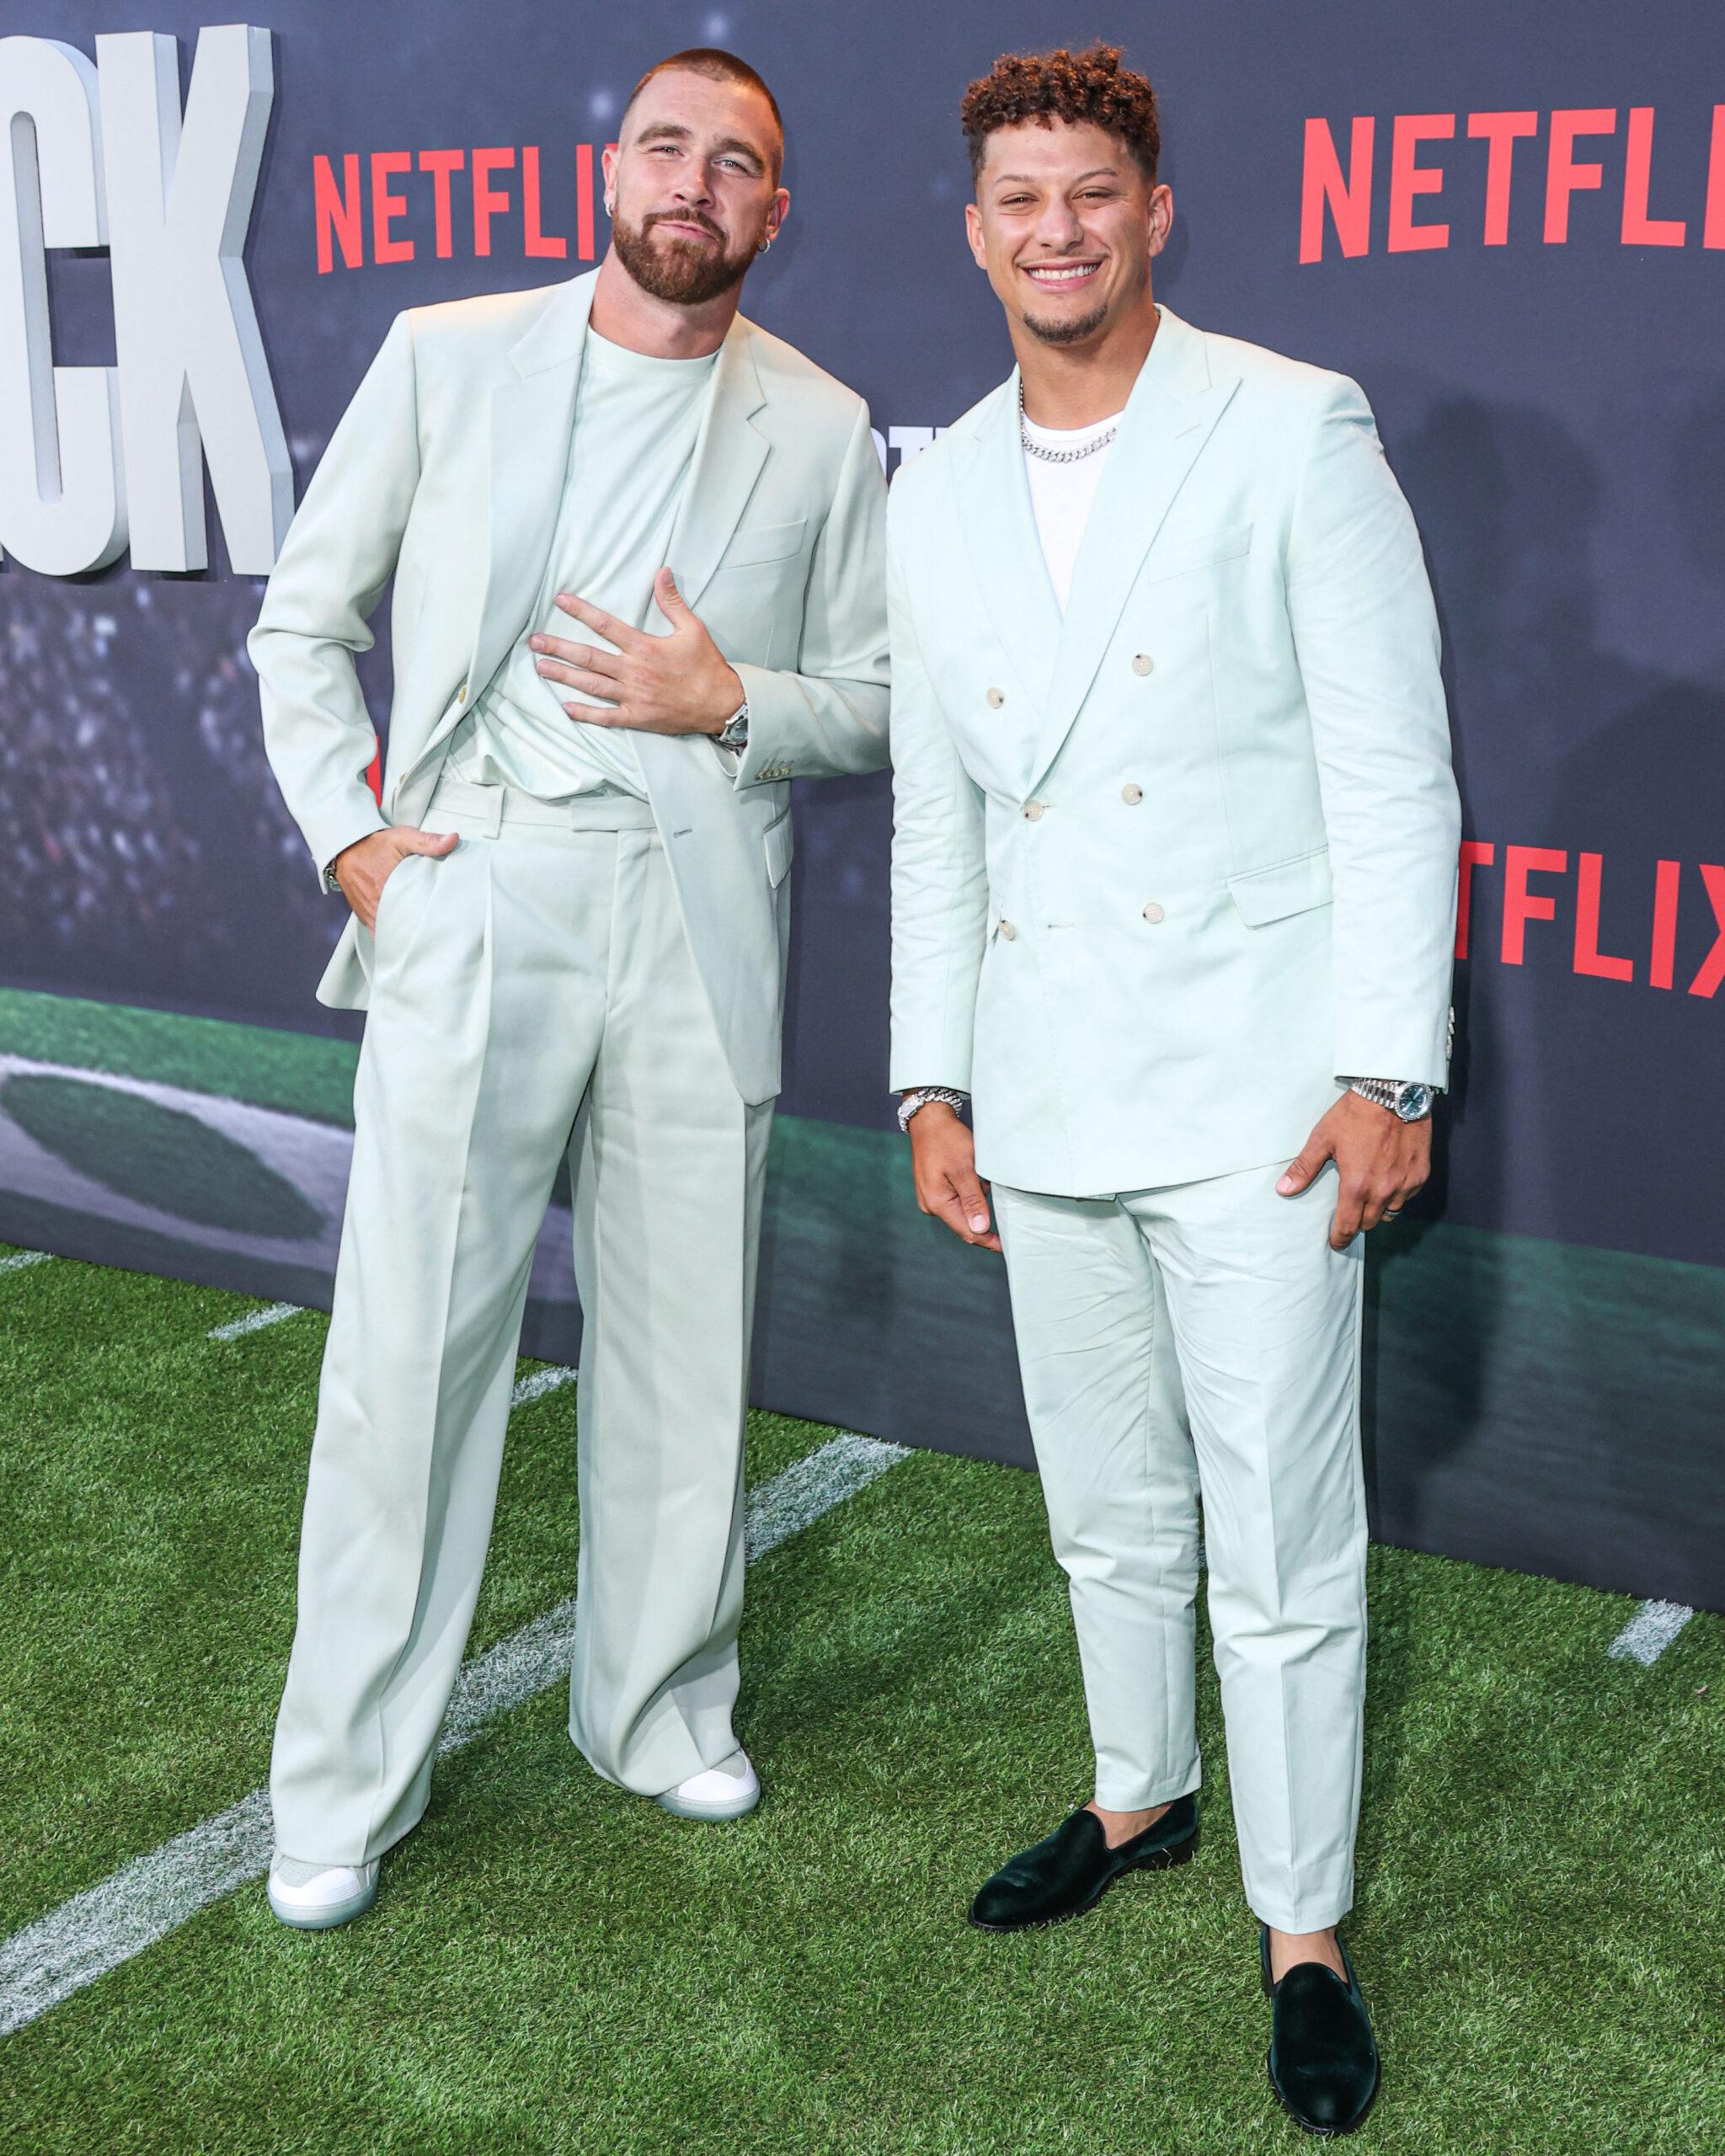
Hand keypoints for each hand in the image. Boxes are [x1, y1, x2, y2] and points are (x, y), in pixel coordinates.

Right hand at [332, 825, 457, 933]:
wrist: (346, 847)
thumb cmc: (374, 843)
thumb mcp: (402, 837)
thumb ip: (427, 841)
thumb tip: (452, 840)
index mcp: (387, 889)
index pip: (412, 916)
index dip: (427, 924)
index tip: (442, 925)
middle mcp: (375, 905)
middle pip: (402, 929)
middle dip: (418, 933)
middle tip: (437, 934)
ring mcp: (369, 913)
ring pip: (390, 934)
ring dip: (404, 937)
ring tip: (423, 939)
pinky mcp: (364, 916)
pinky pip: (378, 933)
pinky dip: (390, 937)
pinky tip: (403, 939)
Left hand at [529, 568, 743, 736]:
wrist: (721, 705)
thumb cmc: (708, 666)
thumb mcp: (693, 628)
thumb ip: (672, 601)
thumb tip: (662, 572)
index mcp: (644, 647)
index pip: (605, 625)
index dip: (581, 611)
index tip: (560, 600)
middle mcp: (633, 671)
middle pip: (588, 657)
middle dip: (559, 647)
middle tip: (534, 641)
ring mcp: (633, 696)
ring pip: (591, 684)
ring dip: (564, 676)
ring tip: (541, 667)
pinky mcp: (637, 717)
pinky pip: (606, 717)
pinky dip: (585, 713)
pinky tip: (565, 707)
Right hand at [908, 1101, 1002, 1252]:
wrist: (928, 1119)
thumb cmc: (947, 1140)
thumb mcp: (964, 1168)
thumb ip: (972, 1200)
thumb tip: (980, 1229)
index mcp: (937, 1203)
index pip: (968, 1232)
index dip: (989, 1241)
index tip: (1008, 1246)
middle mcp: (931, 1205)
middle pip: (965, 1224)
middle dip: (984, 1218)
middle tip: (1005, 1211)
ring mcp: (931, 1198)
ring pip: (963, 1211)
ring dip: (978, 1201)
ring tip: (982, 1177)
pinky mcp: (935, 1190)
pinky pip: (957, 1200)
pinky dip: (970, 1192)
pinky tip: (974, 1175)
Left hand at [1276, 1091, 1431, 1249]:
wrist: (1394, 1093)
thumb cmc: (1355, 1115)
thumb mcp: (1323, 1138)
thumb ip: (1304, 1168)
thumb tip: (1283, 1190)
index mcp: (1357, 1186)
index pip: (1348, 1226)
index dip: (1339, 1237)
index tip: (1335, 1241)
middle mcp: (1384, 1191)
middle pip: (1369, 1223)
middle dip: (1357, 1221)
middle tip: (1349, 1212)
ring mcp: (1405, 1184)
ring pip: (1391, 1212)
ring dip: (1378, 1209)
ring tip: (1368, 1197)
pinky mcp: (1421, 1174)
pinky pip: (1407, 1196)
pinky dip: (1397, 1194)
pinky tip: (1388, 1180)